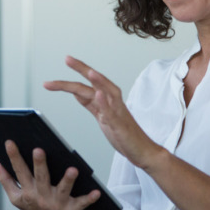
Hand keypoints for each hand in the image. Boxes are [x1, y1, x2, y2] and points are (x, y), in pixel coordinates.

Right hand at [0, 140, 98, 209]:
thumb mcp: (17, 199)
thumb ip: (6, 181)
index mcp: (28, 191)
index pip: (19, 172)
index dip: (13, 157)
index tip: (9, 142)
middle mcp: (42, 197)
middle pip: (41, 178)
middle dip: (40, 165)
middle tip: (39, 150)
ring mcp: (58, 204)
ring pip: (63, 190)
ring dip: (68, 180)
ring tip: (72, 169)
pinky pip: (82, 203)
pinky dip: (90, 198)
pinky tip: (96, 192)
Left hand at [43, 56, 160, 168]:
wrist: (142, 150)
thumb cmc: (123, 133)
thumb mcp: (102, 116)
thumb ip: (90, 104)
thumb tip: (76, 92)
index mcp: (106, 100)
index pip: (90, 82)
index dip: (79, 70)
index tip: (67, 58)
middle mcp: (113, 103)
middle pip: (97, 82)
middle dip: (82, 70)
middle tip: (68, 59)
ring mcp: (118, 113)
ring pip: (108, 93)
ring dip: (99, 82)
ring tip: (89, 71)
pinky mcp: (120, 126)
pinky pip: (112, 114)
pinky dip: (105, 104)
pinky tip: (99, 95)